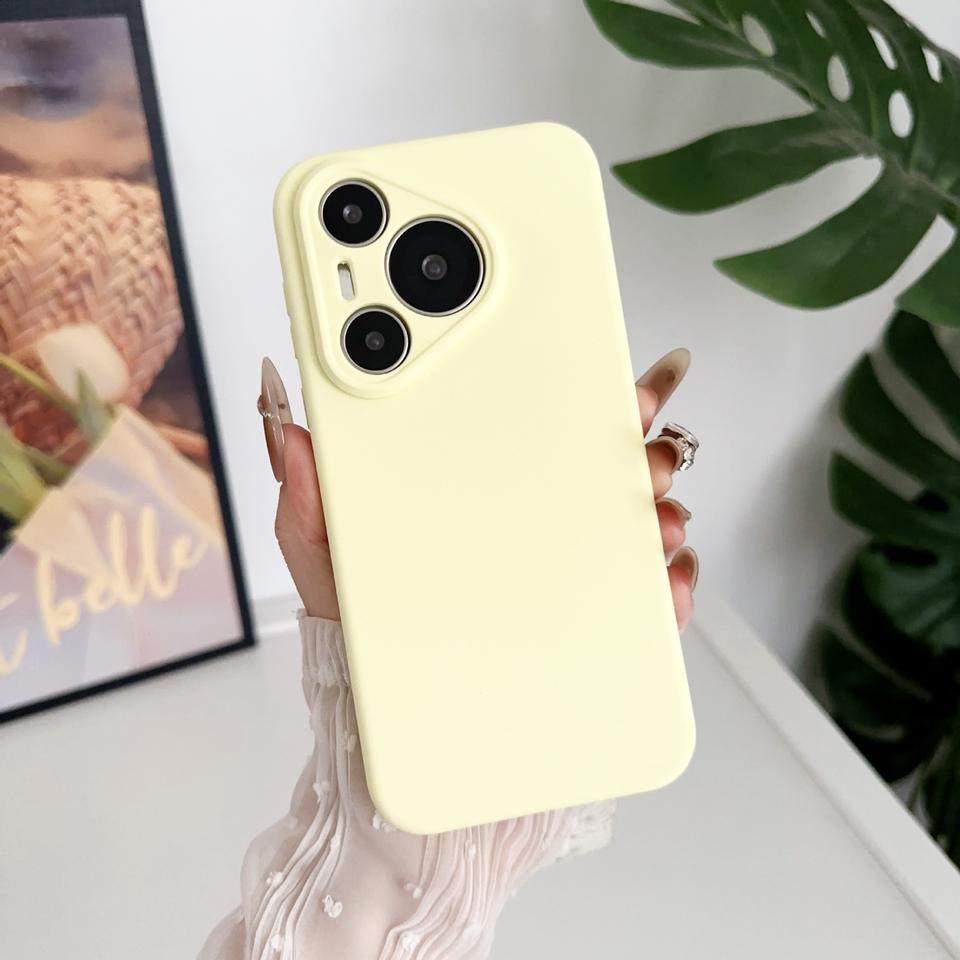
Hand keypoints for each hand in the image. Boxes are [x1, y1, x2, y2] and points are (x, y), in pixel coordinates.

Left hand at [261, 349, 696, 626]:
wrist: (376, 706)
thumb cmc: (356, 619)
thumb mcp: (322, 549)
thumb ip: (307, 491)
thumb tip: (291, 428)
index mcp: (481, 485)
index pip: (542, 424)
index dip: (591, 397)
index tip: (624, 383)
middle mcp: (528, 521)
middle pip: (609, 468)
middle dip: (647, 450)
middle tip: (650, 451)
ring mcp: (561, 573)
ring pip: (636, 527)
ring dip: (663, 513)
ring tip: (659, 519)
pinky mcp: (583, 629)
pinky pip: (641, 603)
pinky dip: (667, 587)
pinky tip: (665, 582)